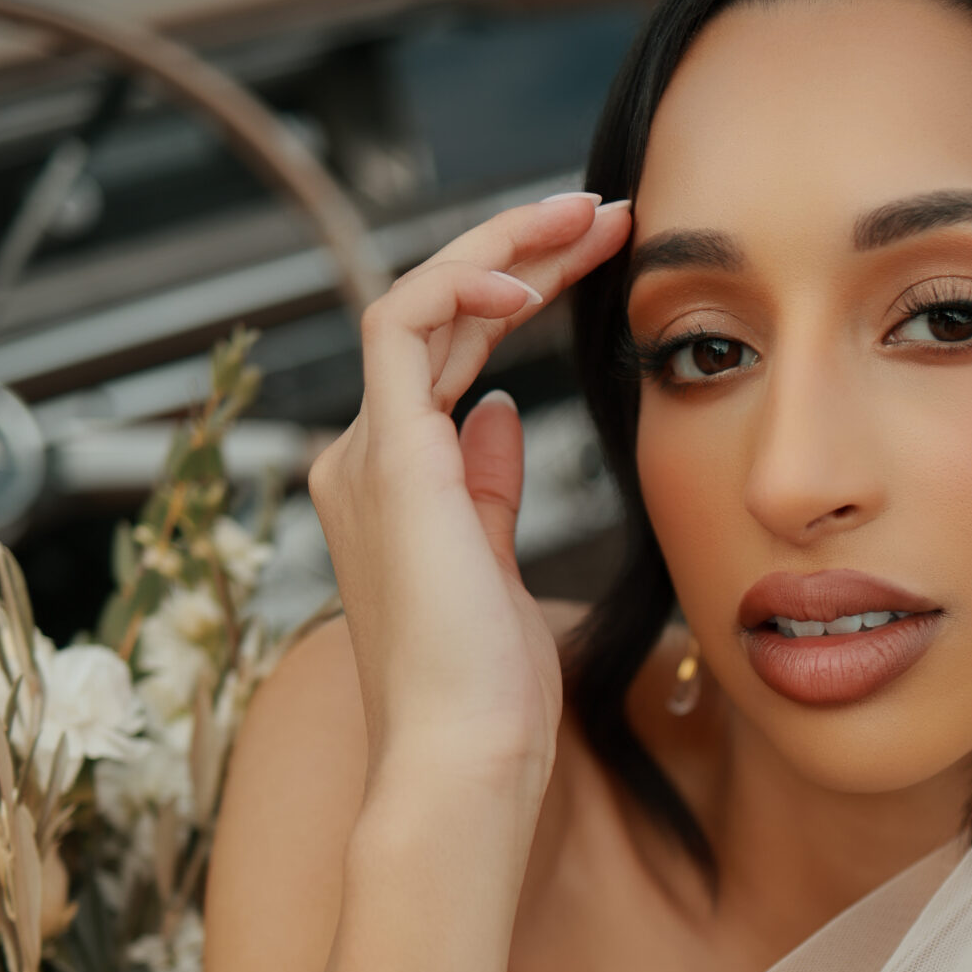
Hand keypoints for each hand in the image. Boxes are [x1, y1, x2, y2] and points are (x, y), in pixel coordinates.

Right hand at [308, 190, 631, 814]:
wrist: (464, 758)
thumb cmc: (490, 694)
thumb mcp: (499, 569)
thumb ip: (488, 487)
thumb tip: (501, 412)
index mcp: (395, 482)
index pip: (451, 352)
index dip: (519, 292)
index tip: (597, 258)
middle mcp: (365, 458)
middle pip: (441, 314)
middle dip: (524, 252)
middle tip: (606, 213)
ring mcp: (368, 455)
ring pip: (420, 301)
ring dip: (506, 249)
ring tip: (590, 219)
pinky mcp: (387, 459)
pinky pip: (403, 327)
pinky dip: (463, 288)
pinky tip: (530, 283)